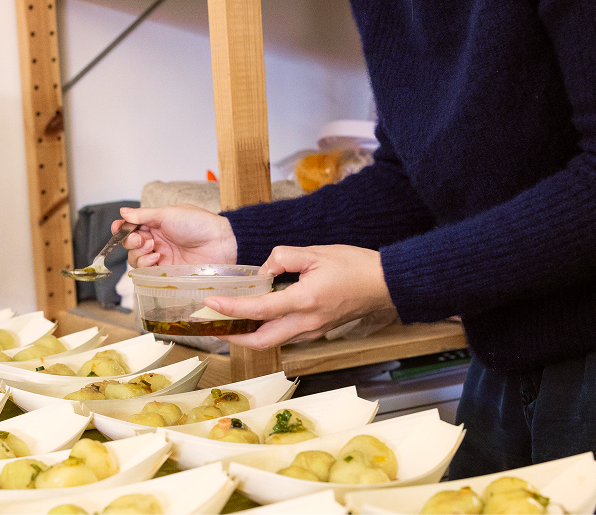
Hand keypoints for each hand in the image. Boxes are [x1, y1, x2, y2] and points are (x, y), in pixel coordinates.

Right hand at [112, 204, 236, 267]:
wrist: (220, 243)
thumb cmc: (198, 224)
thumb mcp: (168, 213)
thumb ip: (144, 215)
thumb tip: (123, 211)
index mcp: (158, 223)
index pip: (134, 226)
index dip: (123, 228)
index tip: (117, 228)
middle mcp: (158, 240)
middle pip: (132, 244)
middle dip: (132, 241)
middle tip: (142, 239)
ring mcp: (162, 256)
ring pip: (136, 259)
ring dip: (139, 254)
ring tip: (153, 248)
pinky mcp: (167, 271)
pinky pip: (147, 271)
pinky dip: (146, 264)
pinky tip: (157, 258)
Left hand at [203, 244, 394, 348]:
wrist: (384, 284)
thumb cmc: (353, 266)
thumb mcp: (315, 252)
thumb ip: (283, 257)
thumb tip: (264, 270)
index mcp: (304, 301)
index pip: (259, 311)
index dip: (231, 309)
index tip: (211, 305)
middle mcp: (306, 323)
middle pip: (260, 342)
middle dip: (233, 337)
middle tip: (213, 324)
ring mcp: (312, 331)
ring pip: (272, 341)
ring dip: (248, 334)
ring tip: (230, 318)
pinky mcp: (317, 331)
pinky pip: (285, 335)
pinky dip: (266, 329)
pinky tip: (258, 315)